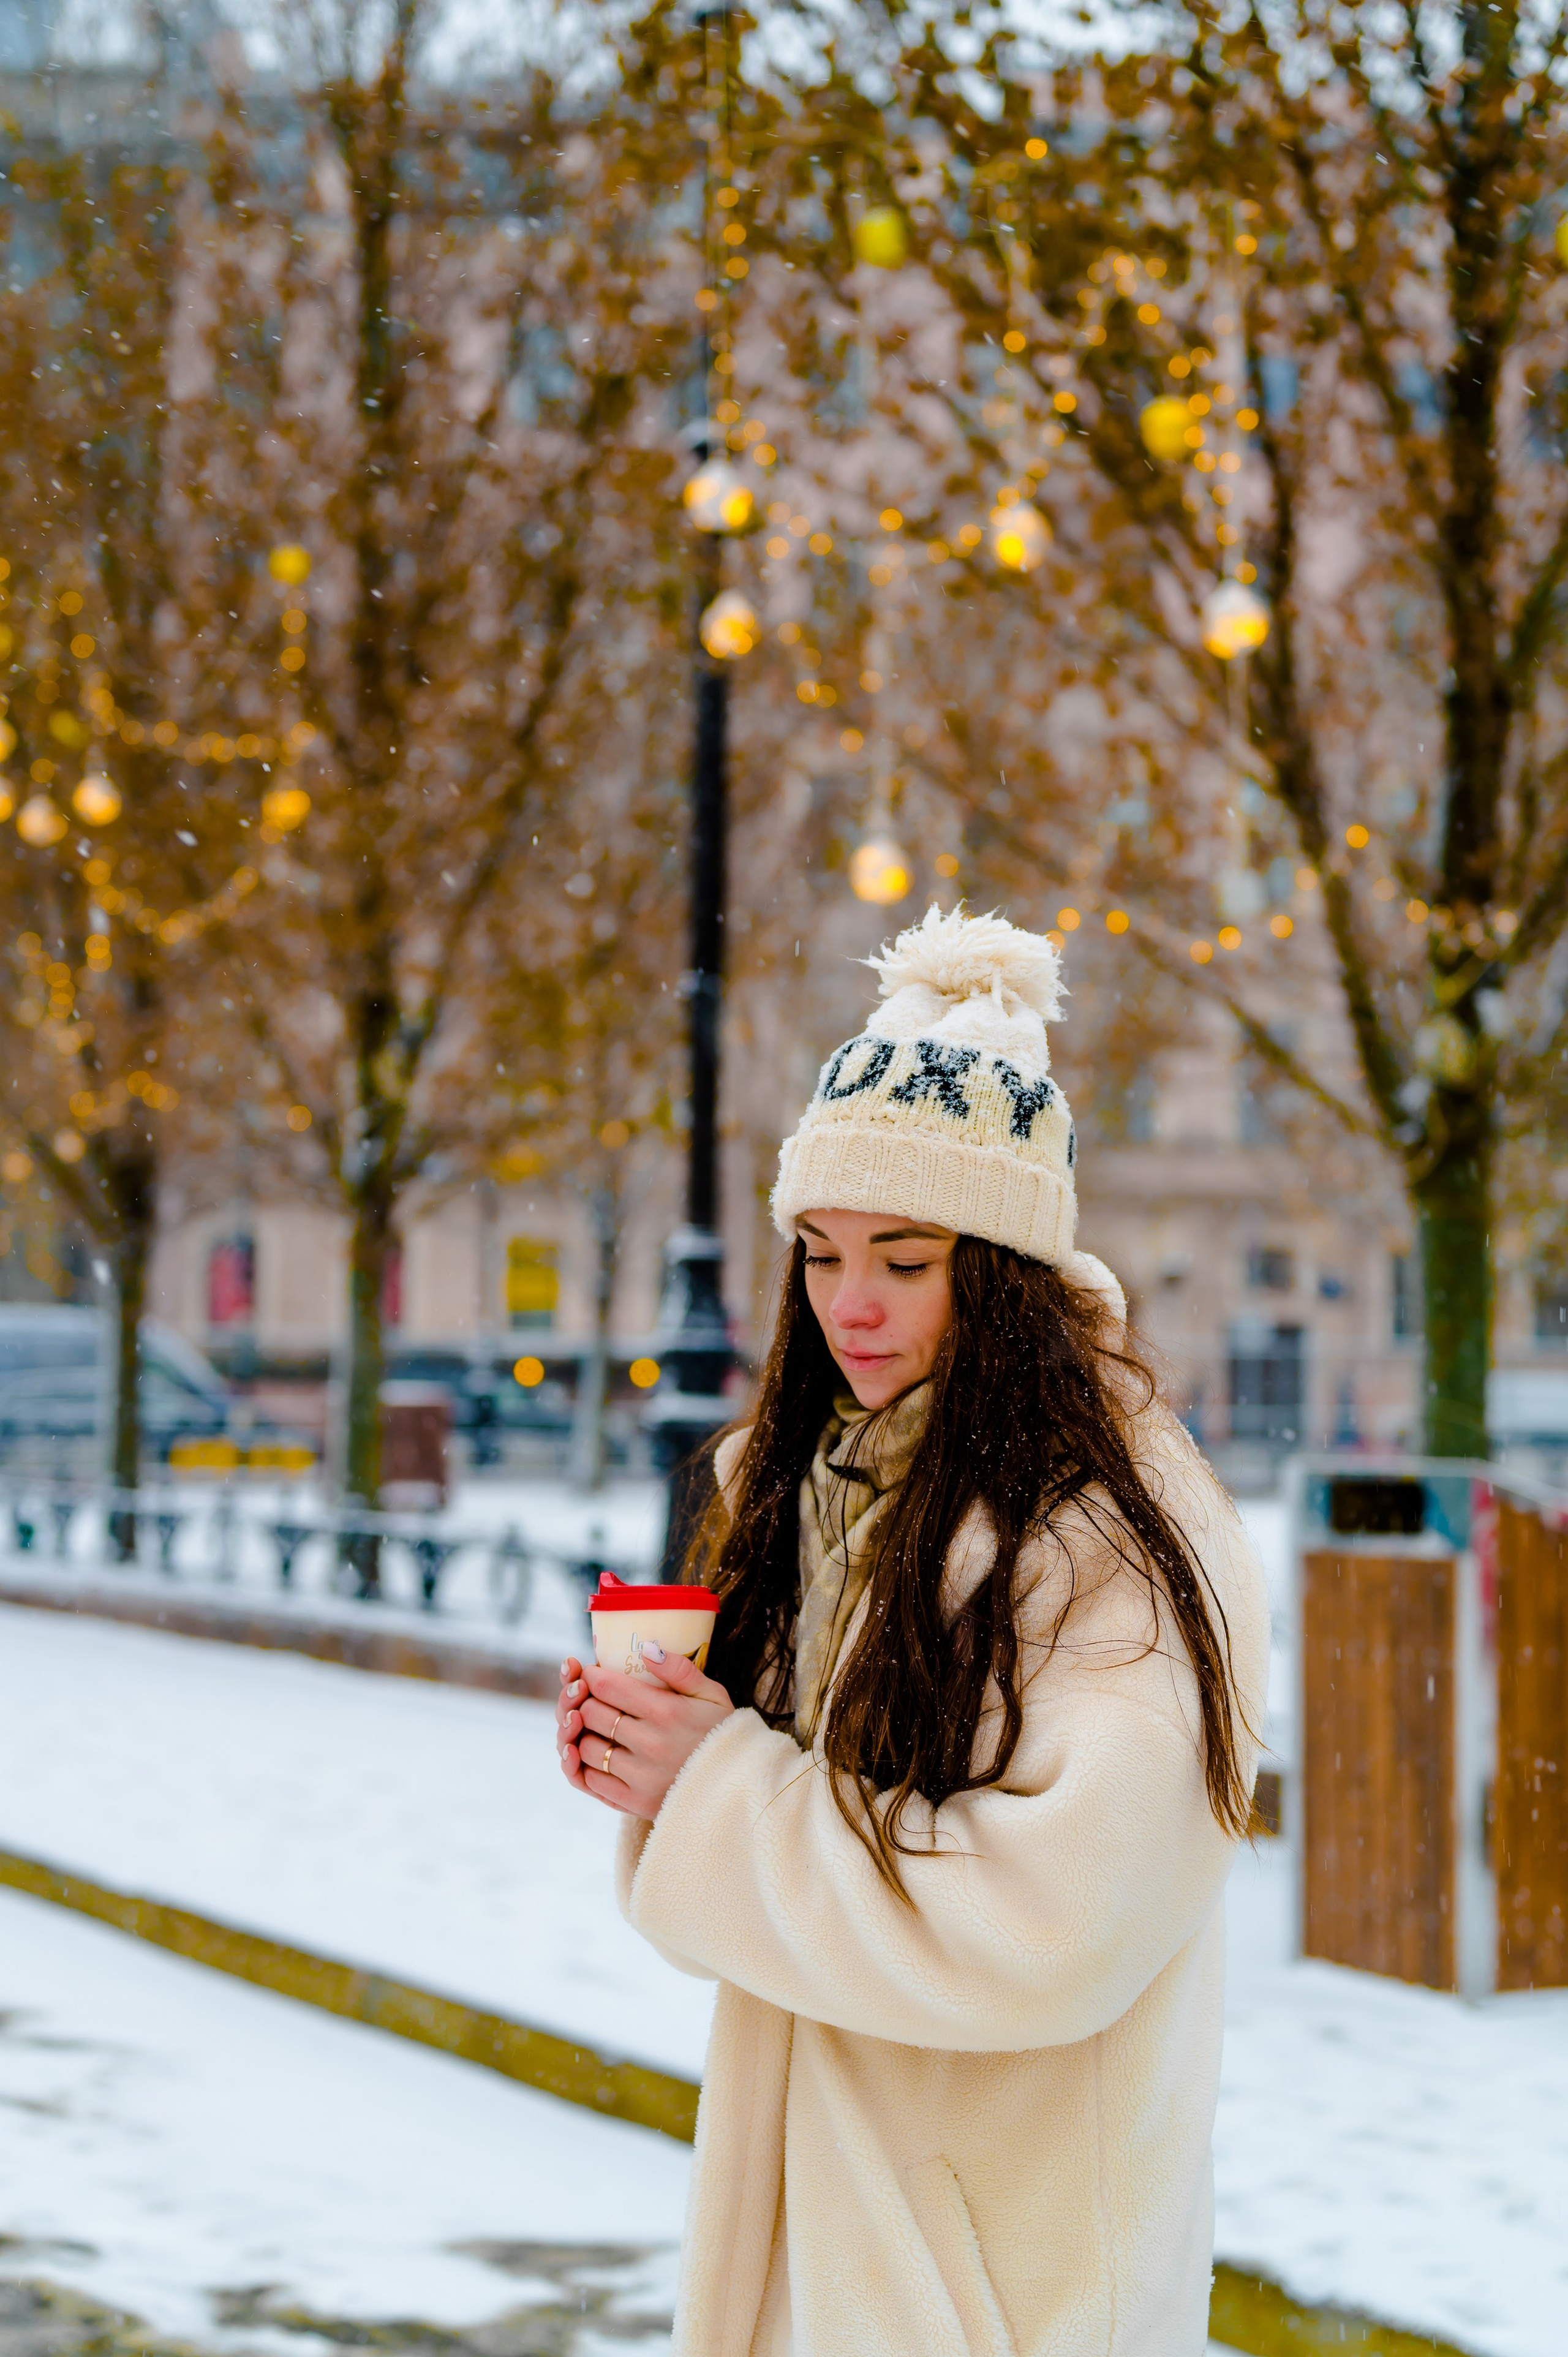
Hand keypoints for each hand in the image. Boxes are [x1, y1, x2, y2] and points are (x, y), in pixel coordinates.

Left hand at [556, 1646, 733, 1818]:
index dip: (590, 1675)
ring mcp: (641, 1776)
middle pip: (591, 1714)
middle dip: (584, 1701)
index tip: (589, 1673)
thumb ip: (680, 1669)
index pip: (607, 1686)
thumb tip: (646, 1648)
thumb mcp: (712, 1695)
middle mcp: (651, 1743)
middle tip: (590, 1699)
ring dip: (583, 1734)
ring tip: (593, 1727)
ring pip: (586, 1748)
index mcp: (667, 1711)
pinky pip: (593, 1781)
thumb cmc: (723, 1734)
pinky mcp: (636, 1803)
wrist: (739, 1788)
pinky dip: (586, 1766)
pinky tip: (598, 1755)